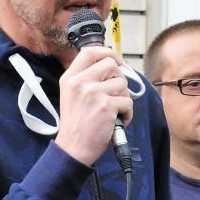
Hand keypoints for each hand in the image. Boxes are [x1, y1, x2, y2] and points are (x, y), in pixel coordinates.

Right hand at [54, 46, 132, 165]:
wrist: (73, 148)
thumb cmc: (76, 124)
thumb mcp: (71, 94)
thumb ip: (86, 78)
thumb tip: (110, 65)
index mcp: (70, 78)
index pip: (90, 52)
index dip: (107, 52)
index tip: (115, 60)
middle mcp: (80, 82)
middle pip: (111, 65)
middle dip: (119, 78)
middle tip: (115, 93)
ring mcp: (93, 93)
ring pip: (122, 83)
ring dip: (123, 98)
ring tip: (114, 110)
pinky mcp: (106, 106)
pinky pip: (128, 102)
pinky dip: (128, 113)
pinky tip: (118, 120)